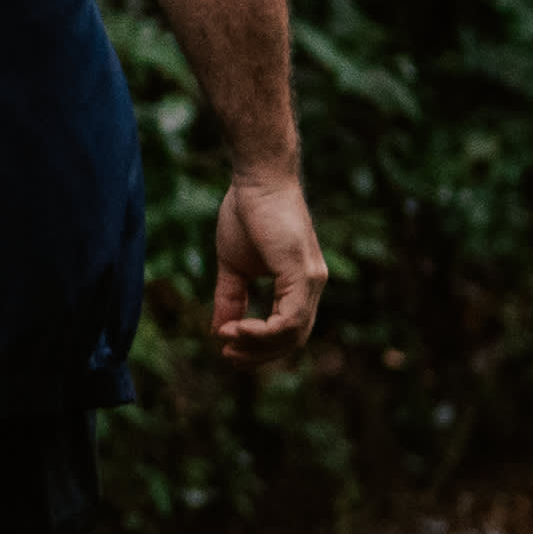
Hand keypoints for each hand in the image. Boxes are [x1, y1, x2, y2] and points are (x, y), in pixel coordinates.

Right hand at [206, 170, 324, 366]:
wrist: (257, 178)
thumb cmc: (246, 213)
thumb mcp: (233, 266)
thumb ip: (231, 298)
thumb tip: (219, 331)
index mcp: (299, 284)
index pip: (287, 330)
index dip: (259, 347)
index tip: (228, 348)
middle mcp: (312, 285)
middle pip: (293, 340)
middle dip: (259, 354)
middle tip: (228, 355)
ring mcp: (312, 280)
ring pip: (293, 334)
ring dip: (258, 344)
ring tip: (228, 339)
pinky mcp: (304, 274)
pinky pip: (291, 319)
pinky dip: (265, 331)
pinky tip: (239, 328)